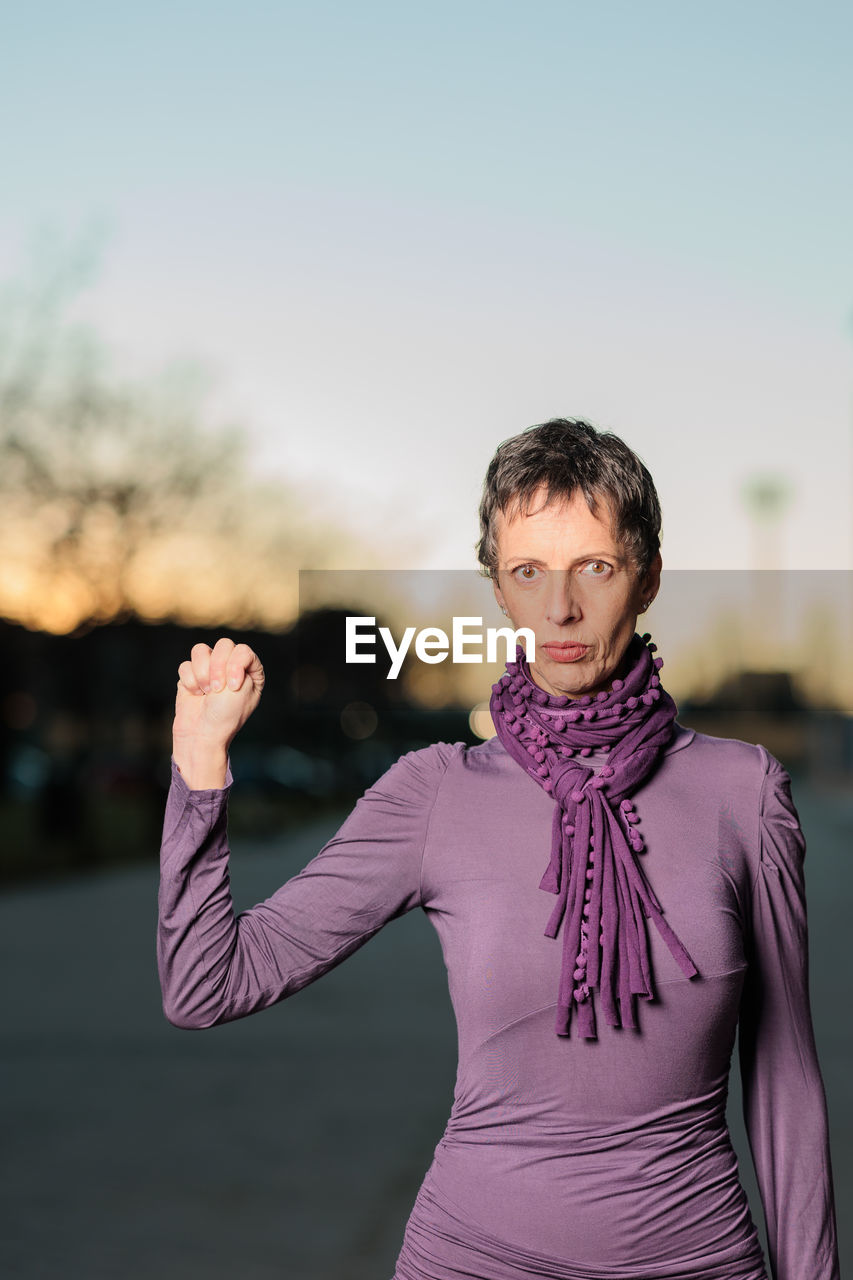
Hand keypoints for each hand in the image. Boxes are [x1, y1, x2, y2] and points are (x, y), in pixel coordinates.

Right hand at [173, 638, 264, 786]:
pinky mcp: (191, 677)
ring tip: (205, 692)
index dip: (236, 664)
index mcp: (250, 672)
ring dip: (202, 673)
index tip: (233, 687)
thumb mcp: (243, 688)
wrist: (202, 735)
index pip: (244, 650)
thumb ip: (238, 661)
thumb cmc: (226, 716)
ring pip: (201, 650)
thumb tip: (220, 651)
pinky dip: (190, 681)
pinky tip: (195, 695)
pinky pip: (186, 665)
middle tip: (216, 690)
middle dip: (217, 666)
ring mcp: (210, 671)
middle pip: (223, 645)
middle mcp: (231, 668)